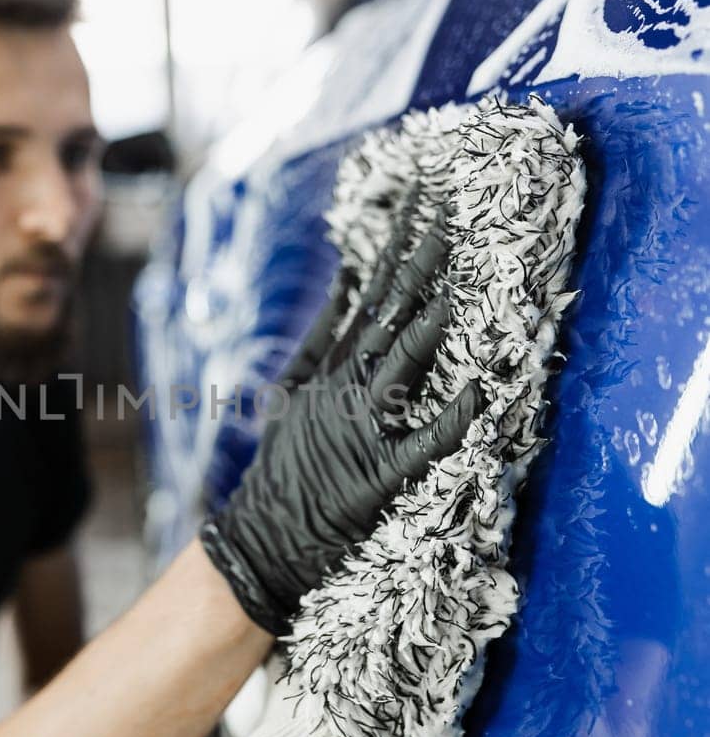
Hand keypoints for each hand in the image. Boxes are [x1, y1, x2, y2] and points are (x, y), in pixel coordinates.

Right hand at [199, 194, 481, 633]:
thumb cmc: (284, 470)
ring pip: (401, 365)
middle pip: (390, 314)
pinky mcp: (375, 480)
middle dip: (420, 260)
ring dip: (430, 323)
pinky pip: (419, 448)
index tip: (423, 195)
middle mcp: (347, 389)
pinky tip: (477, 397)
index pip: (373, 291)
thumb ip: (319, 337)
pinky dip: (447, 424)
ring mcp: (360, 431)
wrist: (260, 540)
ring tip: (458, 280)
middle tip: (449, 209)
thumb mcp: (291, 392)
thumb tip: (346, 283)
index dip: (399, 241)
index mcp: (332, 368)